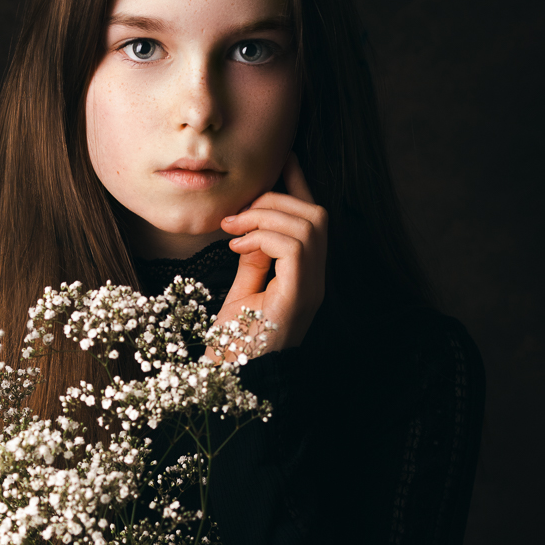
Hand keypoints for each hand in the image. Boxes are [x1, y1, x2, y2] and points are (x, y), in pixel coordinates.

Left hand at [210, 153, 326, 356]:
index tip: (280, 160)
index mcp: (304, 278)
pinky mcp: (299, 299)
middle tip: (234, 214)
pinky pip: (295, 247)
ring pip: (309, 224)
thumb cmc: (232, 347)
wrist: (228, 384)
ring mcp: (311, 291)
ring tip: (232, 228)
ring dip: (266, 215)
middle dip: (275, 199)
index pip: (311, 220)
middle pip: (316, 214)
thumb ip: (253, 261)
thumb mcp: (242, 294)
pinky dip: (264, 236)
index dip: (299, 185)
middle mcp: (316, 282)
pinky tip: (237, 245)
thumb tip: (251, 229)